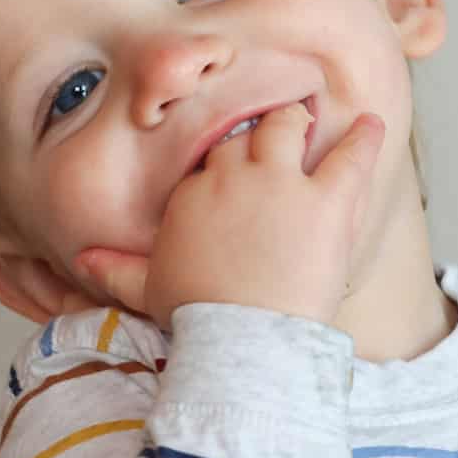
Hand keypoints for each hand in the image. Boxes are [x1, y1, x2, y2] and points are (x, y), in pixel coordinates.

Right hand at [74, 104, 384, 332]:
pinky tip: (373, 127)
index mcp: (193, 192)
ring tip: (313, 116)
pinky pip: (351, 156)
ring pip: (289, 125)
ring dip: (299, 121)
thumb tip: (83, 262)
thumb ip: (117, 270)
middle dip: (258, 132)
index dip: (223, 164)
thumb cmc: (197, 318)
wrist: (242, 340)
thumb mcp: (148, 290)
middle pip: (247, 134)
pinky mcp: (327, 200)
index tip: (231, 170)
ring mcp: (282, 182)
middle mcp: (234, 175)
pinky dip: (364, 139)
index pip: (208, 160)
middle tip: (273, 132)